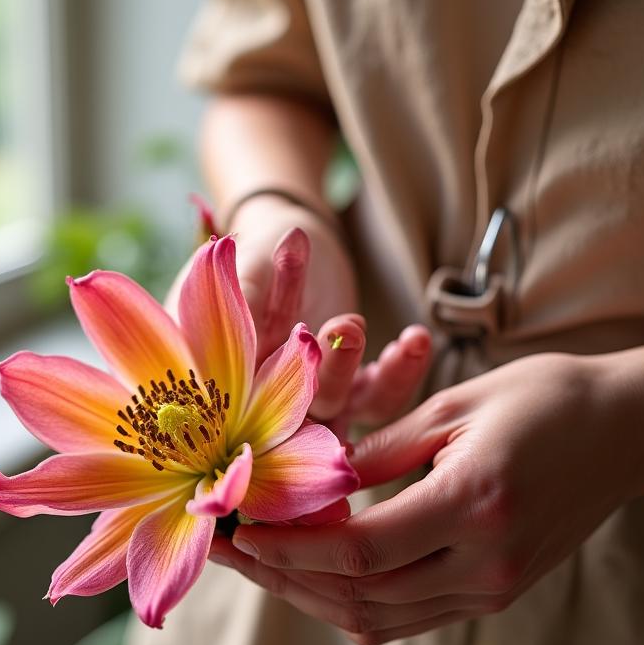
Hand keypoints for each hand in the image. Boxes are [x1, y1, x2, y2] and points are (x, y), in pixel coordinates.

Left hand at [210, 350, 643, 644]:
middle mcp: (485, 561)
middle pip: (361, 594)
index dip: (292, 550)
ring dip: (313, 596)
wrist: (624, 432)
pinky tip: (317, 581)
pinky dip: (357, 604)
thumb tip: (314, 480)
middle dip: (285, 578)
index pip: (361, 550)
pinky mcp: (495, 593)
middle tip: (231, 552)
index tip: (239, 534)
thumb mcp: (457, 404)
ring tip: (261, 568)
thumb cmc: (545, 399)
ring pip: (381, 615)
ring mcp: (493, 587)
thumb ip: (382, 450)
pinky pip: (411, 616)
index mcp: (475, 503)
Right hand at [221, 195, 433, 422]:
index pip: (254, 404)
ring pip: (347, 404)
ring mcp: (315, 393)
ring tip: (379, 326)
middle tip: (346, 323)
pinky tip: (415, 337)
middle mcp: (273, 399)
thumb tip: (228, 323)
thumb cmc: (255, 251)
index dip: (282, 388)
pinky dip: (402, 371)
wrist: (290, 236)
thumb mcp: (247, 269)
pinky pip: (382, 395)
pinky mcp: (353, 383)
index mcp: (234, 380)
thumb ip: (243, 299)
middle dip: (333, 369)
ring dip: (371, 373)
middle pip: (306, 408)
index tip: (305, 343)